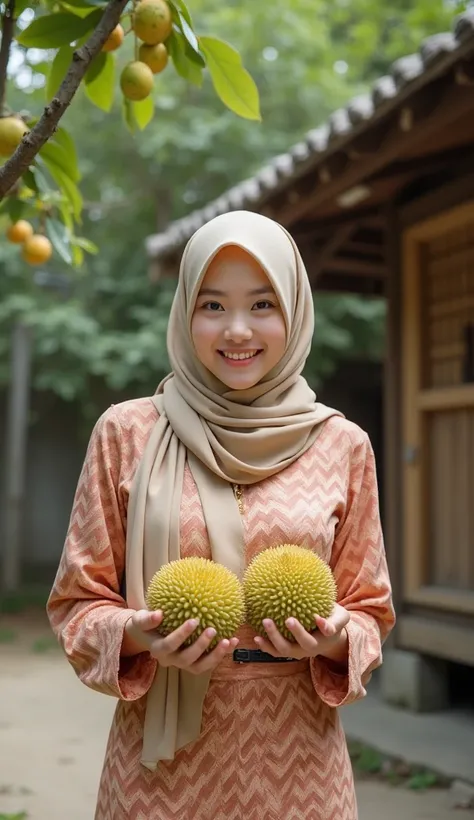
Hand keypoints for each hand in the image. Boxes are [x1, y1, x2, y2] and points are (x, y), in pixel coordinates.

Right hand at [123, 609, 238, 675]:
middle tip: (212, 630)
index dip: (182, 635)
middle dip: (201, 646)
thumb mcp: (139, 620)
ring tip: (228, 641)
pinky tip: (234, 640)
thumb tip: (158, 614)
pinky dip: (221, 654)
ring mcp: (182, 664)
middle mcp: (170, 660)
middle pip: (187, 659)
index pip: (170, 645)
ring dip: (215, 656)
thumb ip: (147, 619)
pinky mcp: (193, 663)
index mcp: (158, 650)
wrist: (147, 637)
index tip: (194, 620)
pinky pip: (208, 662)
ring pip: (200, 667)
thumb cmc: (144, 625)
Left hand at [254, 603, 349, 661]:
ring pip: (286, 650)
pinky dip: (266, 647)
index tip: (318, 617)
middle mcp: (311, 648)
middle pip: (303, 644)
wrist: (326, 636)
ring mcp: (298, 651)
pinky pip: (276, 652)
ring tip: (266, 621)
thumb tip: (319, 619)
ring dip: (274, 639)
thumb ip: (334, 620)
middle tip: (288, 618)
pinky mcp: (288, 651)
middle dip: (296, 633)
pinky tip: (256, 637)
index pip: (327, 632)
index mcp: (326, 637)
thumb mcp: (341, 617)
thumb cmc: (332, 620)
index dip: (324, 627)